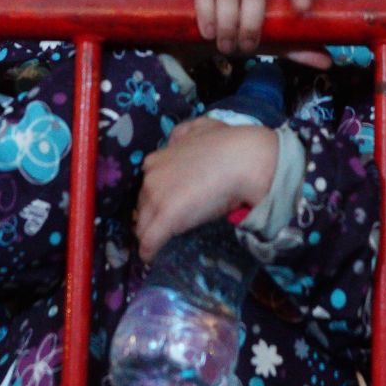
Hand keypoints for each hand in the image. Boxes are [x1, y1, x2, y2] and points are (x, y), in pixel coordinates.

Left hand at [133, 116, 277, 261]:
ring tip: (157, 245)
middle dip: (150, 216)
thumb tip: (177, 140)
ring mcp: (156, 199)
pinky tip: (151, 257)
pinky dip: (148, 251)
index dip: (155, 198)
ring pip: (143, 224)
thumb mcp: (200, 128)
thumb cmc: (228, 144)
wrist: (242, 160)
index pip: (147, 186)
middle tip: (162, 226)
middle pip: (142, 205)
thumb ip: (184, 134)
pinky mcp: (165, 219)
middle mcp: (150, 178)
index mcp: (156, 160)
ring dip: (149, 234)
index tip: (163, 206)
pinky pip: (149, 242)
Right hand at [178, 0, 328, 67]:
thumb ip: (293, 48)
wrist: (195, 32)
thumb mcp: (266, 42)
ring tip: (224, 44)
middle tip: (244, 47)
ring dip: (228, 21)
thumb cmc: (236, 32)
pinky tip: (207, 30)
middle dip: (251, 21)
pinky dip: (207, 11)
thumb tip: (327, 62)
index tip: (303, 9)